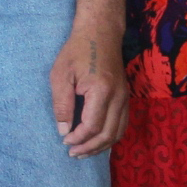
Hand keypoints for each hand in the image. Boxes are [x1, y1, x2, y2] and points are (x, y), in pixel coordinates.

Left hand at [53, 16, 129, 156]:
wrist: (101, 32)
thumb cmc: (77, 51)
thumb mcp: (61, 75)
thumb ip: (62, 104)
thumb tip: (64, 131)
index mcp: (101, 90)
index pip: (92, 126)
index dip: (78, 138)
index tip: (64, 141)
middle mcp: (118, 96)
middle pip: (108, 134)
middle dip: (89, 148)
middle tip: (72, 153)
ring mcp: (125, 97)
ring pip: (118, 132)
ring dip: (101, 146)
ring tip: (84, 152)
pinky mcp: (126, 97)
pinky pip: (122, 124)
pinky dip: (110, 137)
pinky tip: (97, 140)